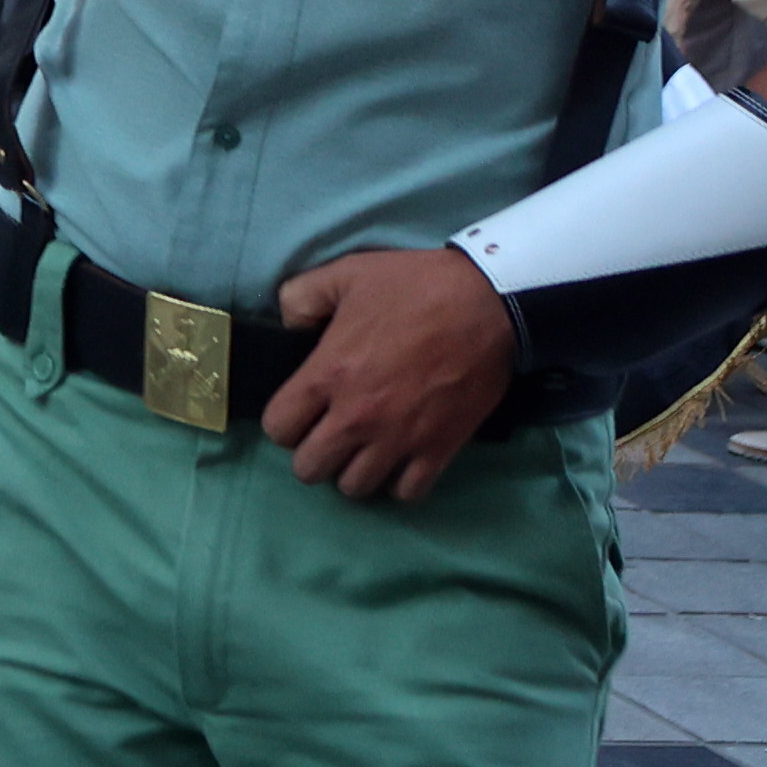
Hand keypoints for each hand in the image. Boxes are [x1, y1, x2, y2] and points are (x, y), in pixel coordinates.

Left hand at [263, 246, 518, 502]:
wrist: (488, 302)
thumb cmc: (414, 286)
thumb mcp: (345, 273)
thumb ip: (300, 297)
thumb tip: (288, 326)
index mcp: (327, 375)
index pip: (278, 428)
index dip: (284, 422)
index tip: (301, 411)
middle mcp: (356, 417)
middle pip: (309, 468)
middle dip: (314, 452)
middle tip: (331, 433)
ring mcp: (398, 438)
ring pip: (354, 487)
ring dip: (354, 470)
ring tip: (365, 449)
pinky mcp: (438, 449)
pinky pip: (406, 493)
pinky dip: (400, 482)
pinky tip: (401, 460)